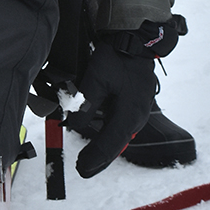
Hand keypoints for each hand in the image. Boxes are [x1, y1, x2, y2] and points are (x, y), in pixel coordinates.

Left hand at [65, 41, 156, 177]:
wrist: (136, 39)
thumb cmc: (118, 57)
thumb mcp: (96, 79)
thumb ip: (85, 104)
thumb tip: (72, 125)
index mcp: (130, 114)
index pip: (110, 145)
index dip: (94, 159)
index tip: (80, 168)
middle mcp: (136, 117)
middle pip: (116, 145)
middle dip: (99, 158)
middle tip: (82, 169)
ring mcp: (138, 111)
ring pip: (118, 136)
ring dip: (103, 145)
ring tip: (87, 156)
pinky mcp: (135, 104)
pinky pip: (120, 124)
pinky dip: (108, 133)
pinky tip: (97, 135)